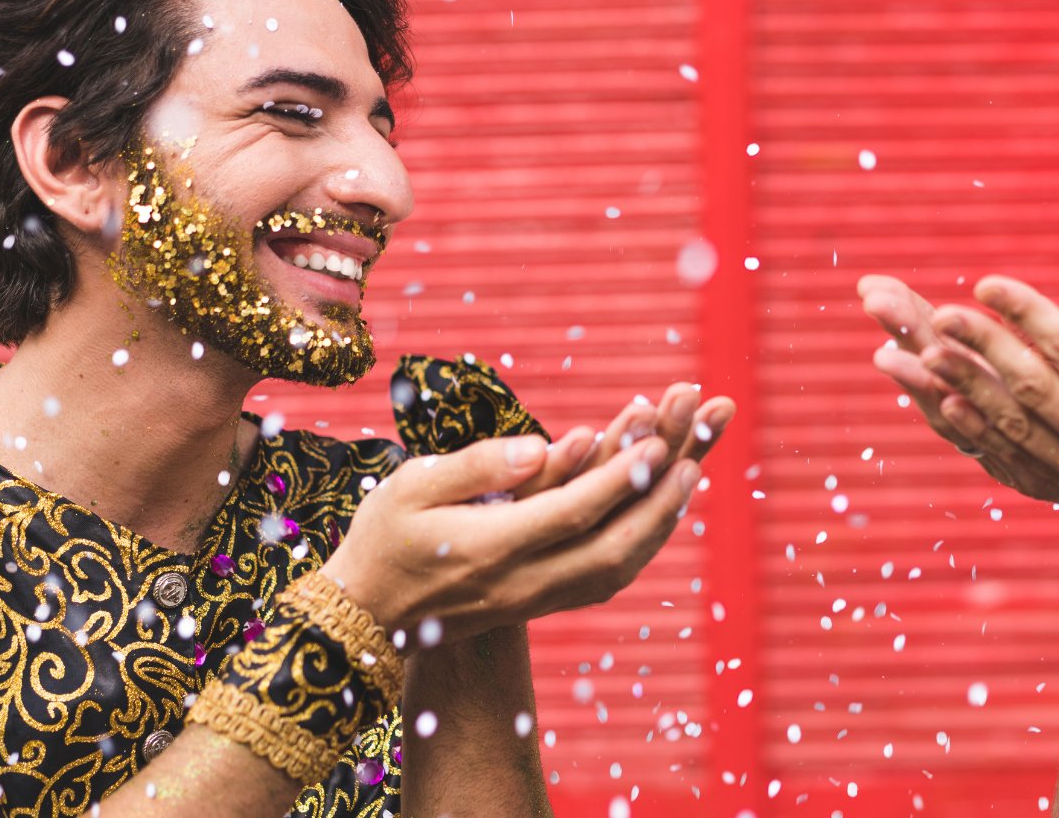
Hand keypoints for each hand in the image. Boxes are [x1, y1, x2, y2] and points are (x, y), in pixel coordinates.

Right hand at [323, 388, 733, 640]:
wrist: (362, 615)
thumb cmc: (382, 538)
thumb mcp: (412, 485)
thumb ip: (481, 465)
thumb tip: (543, 445)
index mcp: (489, 547)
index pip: (572, 513)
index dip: (620, 478)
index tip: (657, 442)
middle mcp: (519, 583)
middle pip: (609, 549)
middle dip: (657, 505)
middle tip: (696, 460)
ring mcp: (531, 601)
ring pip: (613, 571)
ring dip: (657, 527)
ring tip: (689, 479)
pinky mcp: (536, 605)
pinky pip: (602, 582)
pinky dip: (637, 548)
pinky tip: (656, 516)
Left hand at [861, 274, 1058, 541]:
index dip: (1027, 315)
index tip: (987, 283)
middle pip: (1032, 389)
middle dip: (980, 347)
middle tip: (939, 313)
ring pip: (1013, 427)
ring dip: (964, 387)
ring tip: (921, 353)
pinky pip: (1016, 462)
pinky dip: (979, 432)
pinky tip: (945, 403)